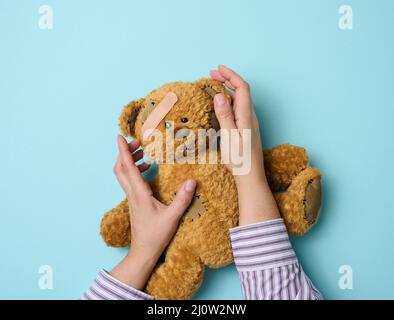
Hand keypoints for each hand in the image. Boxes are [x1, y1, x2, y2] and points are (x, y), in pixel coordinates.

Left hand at [110, 135, 195, 289]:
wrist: (143, 252)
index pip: (128, 168)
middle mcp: (132, 194)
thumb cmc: (155, 235)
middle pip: (120, 168)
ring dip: (130, 161)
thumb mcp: (172, 217)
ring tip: (144, 153)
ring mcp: (131, 198)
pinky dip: (136, 171)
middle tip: (136, 142)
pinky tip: (149, 170)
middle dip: (125, 152)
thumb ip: (182, 199)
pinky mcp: (134, 202)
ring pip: (123, 175)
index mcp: (139, 194)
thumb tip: (191, 181)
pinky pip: (130, 182)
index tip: (119, 137)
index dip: (123, 151)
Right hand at [211, 65, 279, 224]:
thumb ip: (225, 115)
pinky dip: (230, 99)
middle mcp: (250, 116)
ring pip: (241, 99)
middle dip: (228, 79)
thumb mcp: (229, 136)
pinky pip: (239, 107)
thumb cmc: (239, 159)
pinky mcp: (248, 129)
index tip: (218, 68)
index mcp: (246, 115)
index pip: (241, 87)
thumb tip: (220, 94)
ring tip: (216, 85)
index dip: (231, 75)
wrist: (251, 177)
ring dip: (229, 88)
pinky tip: (222, 104)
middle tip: (213, 74)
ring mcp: (250, 123)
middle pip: (242, 90)